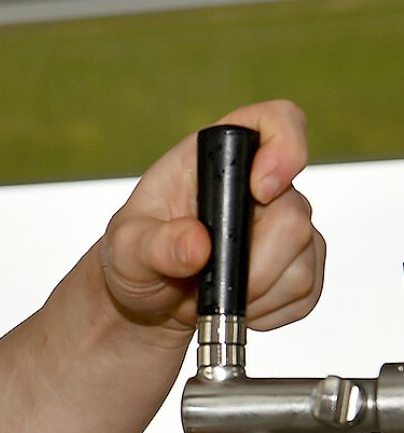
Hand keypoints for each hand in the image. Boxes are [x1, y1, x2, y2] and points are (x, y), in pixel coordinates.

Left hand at [98, 99, 324, 336]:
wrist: (147, 300)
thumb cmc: (134, 257)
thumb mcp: (125, 249)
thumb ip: (154, 244)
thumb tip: (197, 245)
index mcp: (218, 157)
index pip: (278, 122)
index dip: (284, 149)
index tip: (261, 189)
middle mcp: (260, 183)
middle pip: (294, 214)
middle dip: (253, 262)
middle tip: (208, 281)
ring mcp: (286, 223)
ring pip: (304, 258)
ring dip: (256, 292)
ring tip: (211, 294)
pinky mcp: (299, 264)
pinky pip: (306, 292)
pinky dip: (269, 311)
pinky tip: (234, 305)